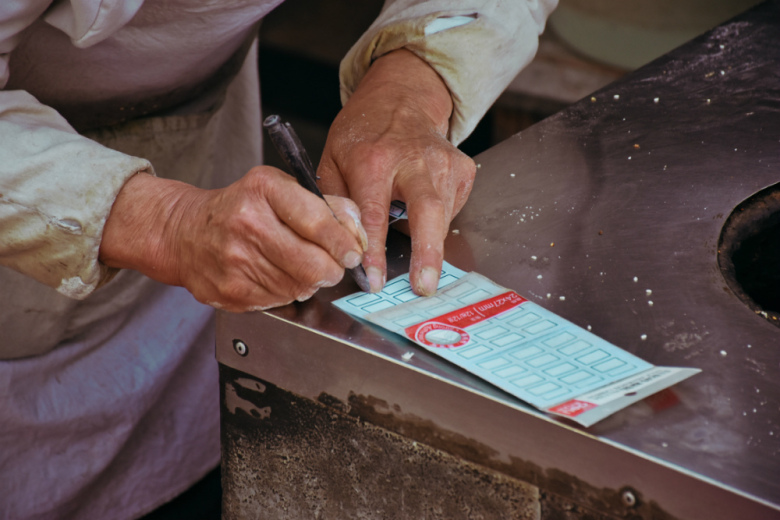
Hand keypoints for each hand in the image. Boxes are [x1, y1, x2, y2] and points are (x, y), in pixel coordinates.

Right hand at [99, 168, 366, 311]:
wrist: (184, 233)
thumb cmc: (239, 207)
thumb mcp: (279, 188)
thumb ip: (324, 204)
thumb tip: (357, 230)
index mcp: (263, 190)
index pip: (317, 221)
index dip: (343, 243)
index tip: (354, 253)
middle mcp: (246, 223)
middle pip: (312, 264)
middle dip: (332, 268)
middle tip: (333, 265)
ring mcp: (235, 260)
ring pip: (299, 286)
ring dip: (309, 281)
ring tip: (298, 265)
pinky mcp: (231, 291)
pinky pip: (279, 300)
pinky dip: (287, 291)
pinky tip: (276, 275)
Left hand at [318, 49, 475, 295]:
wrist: (401, 99)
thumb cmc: (362, 136)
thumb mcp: (332, 161)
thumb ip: (336, 204)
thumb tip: (346, 246)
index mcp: (373, 159)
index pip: (374, 213)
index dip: (374, 250)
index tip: (373, 279)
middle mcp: (413, 159)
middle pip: (427, 210)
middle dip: (427, 252)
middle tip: (424, 286)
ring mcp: (445, 162)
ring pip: (442, 216)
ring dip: (429, 243)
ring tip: (418, 254)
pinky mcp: (463, 169)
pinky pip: (451, 210)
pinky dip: (436, 222)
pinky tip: (420, 208)